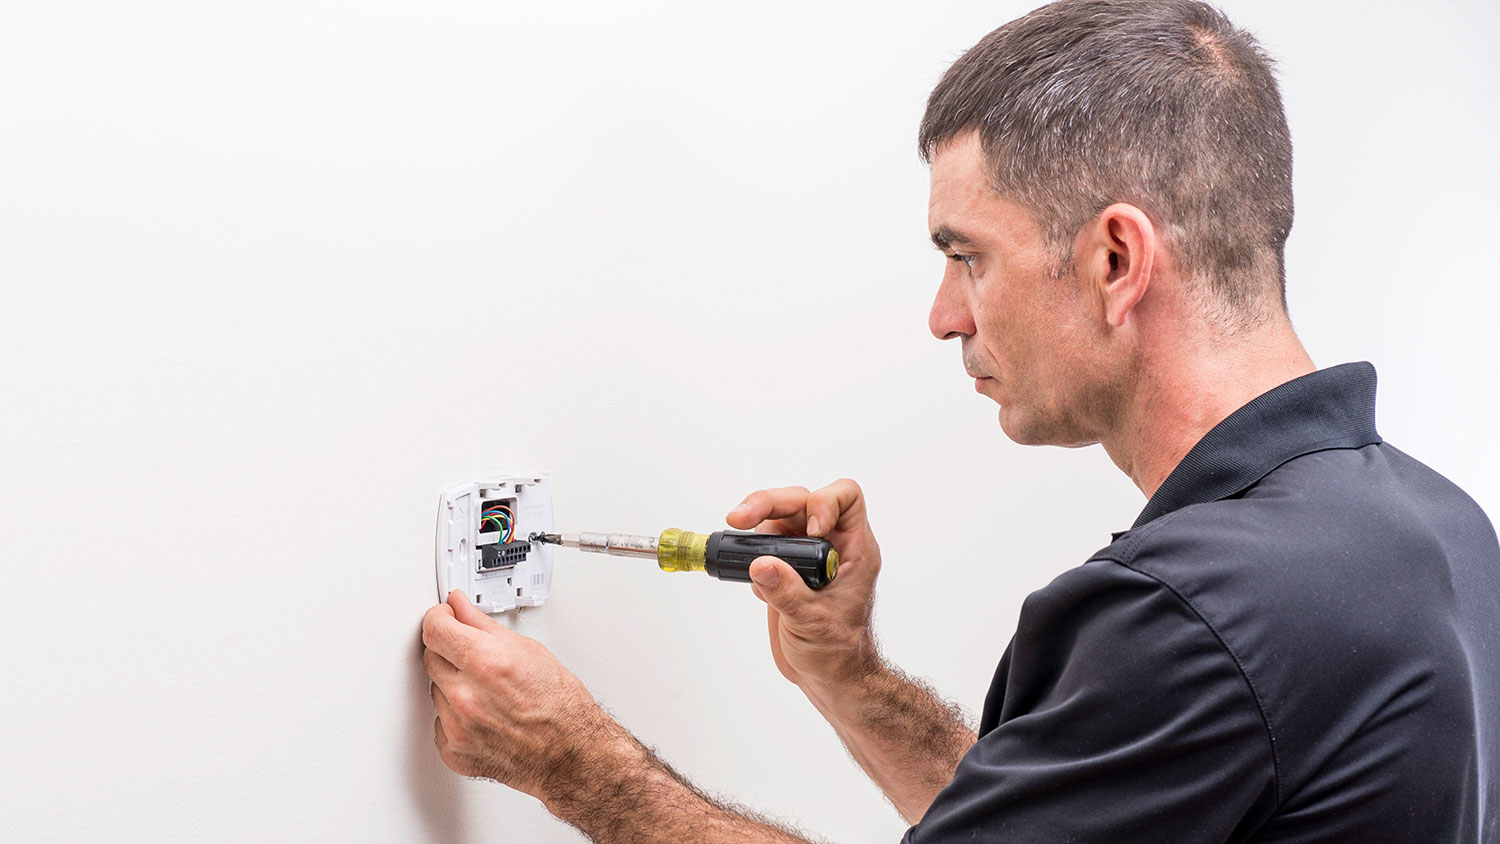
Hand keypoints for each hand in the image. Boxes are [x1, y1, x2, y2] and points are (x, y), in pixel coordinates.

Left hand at [421, 590, 624, 801]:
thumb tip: (460, 607)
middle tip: (474, 656)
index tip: (444, 617)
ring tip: (489, 692)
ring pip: (436, 691)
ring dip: (454, 686)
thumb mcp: (528, 650)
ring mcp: (457, 726)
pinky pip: (441, 723)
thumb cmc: (560, 705)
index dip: (438, 618)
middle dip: (449, 650)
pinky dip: (456, 718)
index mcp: (485, 662)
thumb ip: (483, 625)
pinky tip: (484, 716)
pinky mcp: (454, 751)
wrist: (570, 752)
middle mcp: (466, 695)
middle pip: (431, 658)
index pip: (434, 629)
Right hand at [727, 479, 881, 691]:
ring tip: (737, 533)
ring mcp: (806, 556)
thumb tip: (762, 565)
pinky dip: (751, 553)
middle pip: (801, 501)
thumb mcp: (814, 624)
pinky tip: (754, 582)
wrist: (828, 677)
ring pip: (780, 517)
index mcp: (854, 550)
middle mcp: (830, 545)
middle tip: (740, 517)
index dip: (824, 502)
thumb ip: (788, 593)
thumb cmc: (838, 653)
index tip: (808, 529)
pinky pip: (765, 543)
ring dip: (756, 522)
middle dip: (770, 503)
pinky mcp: (786, 569)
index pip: (846, 498)